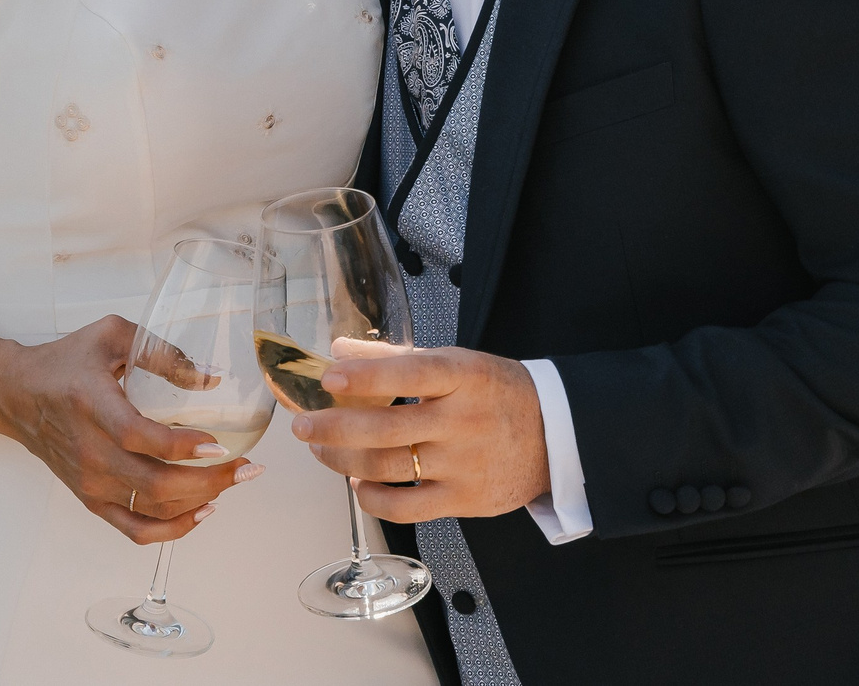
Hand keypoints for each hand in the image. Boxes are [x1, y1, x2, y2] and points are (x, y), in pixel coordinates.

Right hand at [0, 317, 252, 542]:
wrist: (15, 393)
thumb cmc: (65, 361)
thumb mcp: (113, 335)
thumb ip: (162, 352)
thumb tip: (210, 377)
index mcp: (93, 406)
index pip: (141, 438)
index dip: (184, 447)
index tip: (221, 444)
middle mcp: (89, 452)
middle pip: (154, 485)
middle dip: (210, 481)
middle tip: (246, 468)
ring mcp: (89, 482)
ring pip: (150, 511)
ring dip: (198, 504)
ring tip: (232, 484)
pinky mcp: (90, 498)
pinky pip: (133, 529)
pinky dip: (170, 529)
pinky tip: (201, 512)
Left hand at [289, 340, 549, 524]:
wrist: (556, 436)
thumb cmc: (498, 393)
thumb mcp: (459, 363)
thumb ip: (398, 357)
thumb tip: (339, 350)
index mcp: (465, 376)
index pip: (411, 372)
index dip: (367, 375)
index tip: (328, 377)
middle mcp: (463, 420)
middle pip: (386, 427)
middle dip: (333, 427)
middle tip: (302, 425)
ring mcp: (463, 464)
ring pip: (388, 467)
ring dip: (343, 461)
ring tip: (321, 452)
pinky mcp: (463, 500)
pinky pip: (405, 507)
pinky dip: (372, 498)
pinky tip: (359, 485)